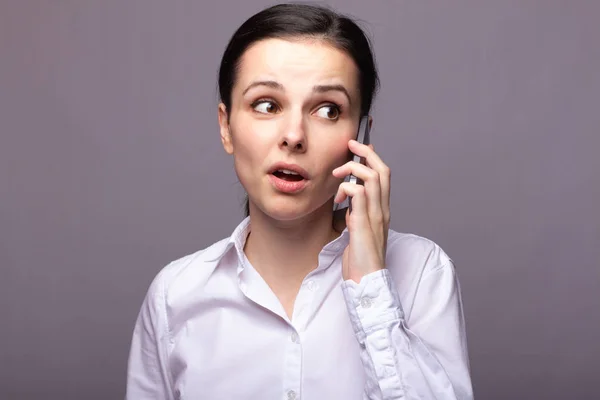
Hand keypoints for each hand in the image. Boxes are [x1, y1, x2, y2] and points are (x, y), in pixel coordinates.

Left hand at [332, 140, 390, 282]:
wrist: (367, 281)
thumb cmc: (361, 259)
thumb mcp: (358, 230)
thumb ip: (356, 213)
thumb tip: (347, 199)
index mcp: (382, 211)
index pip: (384, 176)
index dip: (373, 158)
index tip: (359, 148)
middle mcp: (383, 210)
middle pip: (382, 170)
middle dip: (366, 152)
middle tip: (351, 145)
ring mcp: (376, 216)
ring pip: (372, 177)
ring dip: (352, 169)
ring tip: (338, 176)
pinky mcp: (364, 223)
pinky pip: (358, 194)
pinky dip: (345, 188)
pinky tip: (337, 199)